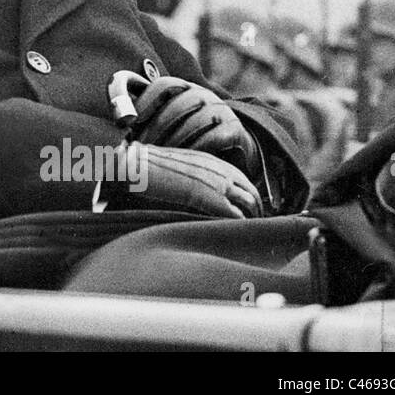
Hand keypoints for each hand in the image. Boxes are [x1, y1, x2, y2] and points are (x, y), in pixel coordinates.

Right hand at [105, 143, 262, 218]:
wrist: (137, 165)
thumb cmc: (147, 168)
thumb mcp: (174, 167)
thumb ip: (189, 176)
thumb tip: (191, 190)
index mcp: (210, 161)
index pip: (241, 179)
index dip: (248, 194)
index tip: (248, 208)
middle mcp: (219, 170)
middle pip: (251, 191)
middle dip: (257, 208)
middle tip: (256, 223)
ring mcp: (218, 183)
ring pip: (250, 202)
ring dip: (253, 217)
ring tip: (251, 231)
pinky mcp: (213, 199)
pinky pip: (237, 214)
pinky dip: (241, 224)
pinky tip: (237, 232)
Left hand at [132, 76, 259, 175]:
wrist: (231, 150)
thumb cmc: (187, 135)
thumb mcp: (165, 122)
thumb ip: (143, 116)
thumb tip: (119, 122)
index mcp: (183, 88)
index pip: (162, 85)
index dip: (143, 102)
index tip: (126, 124)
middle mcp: (203, 94)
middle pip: (177, 104)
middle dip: (155, 127)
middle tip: (140, 147)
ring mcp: (221, 110)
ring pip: (194, 121)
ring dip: (173, 140)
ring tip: (158, 157)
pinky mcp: (234, 129)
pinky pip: (213, 138)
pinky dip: (194, 149)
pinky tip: (181, 162)